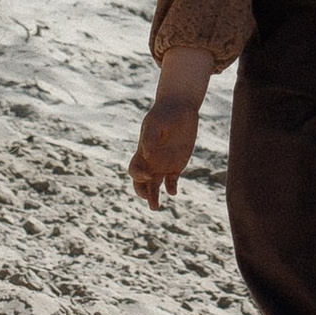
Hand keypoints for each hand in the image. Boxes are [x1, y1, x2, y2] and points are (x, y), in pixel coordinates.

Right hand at [129, 87, 201, 207]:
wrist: (180, 108)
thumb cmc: (164, 114)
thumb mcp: (155, 124)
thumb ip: (150, 139)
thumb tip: (147, 155)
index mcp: (142, 153)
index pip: (135, 170)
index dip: (138, 176)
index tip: (147, 176)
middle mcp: (151, 161)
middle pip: (141, 183)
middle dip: (143, 192)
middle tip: (149, 200)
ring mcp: (164, 164)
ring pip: (155, 185)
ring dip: (154, 196)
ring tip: (154, 206)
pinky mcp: (177, 164)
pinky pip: (172, 181)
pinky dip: (171, 188)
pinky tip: (173, 191)